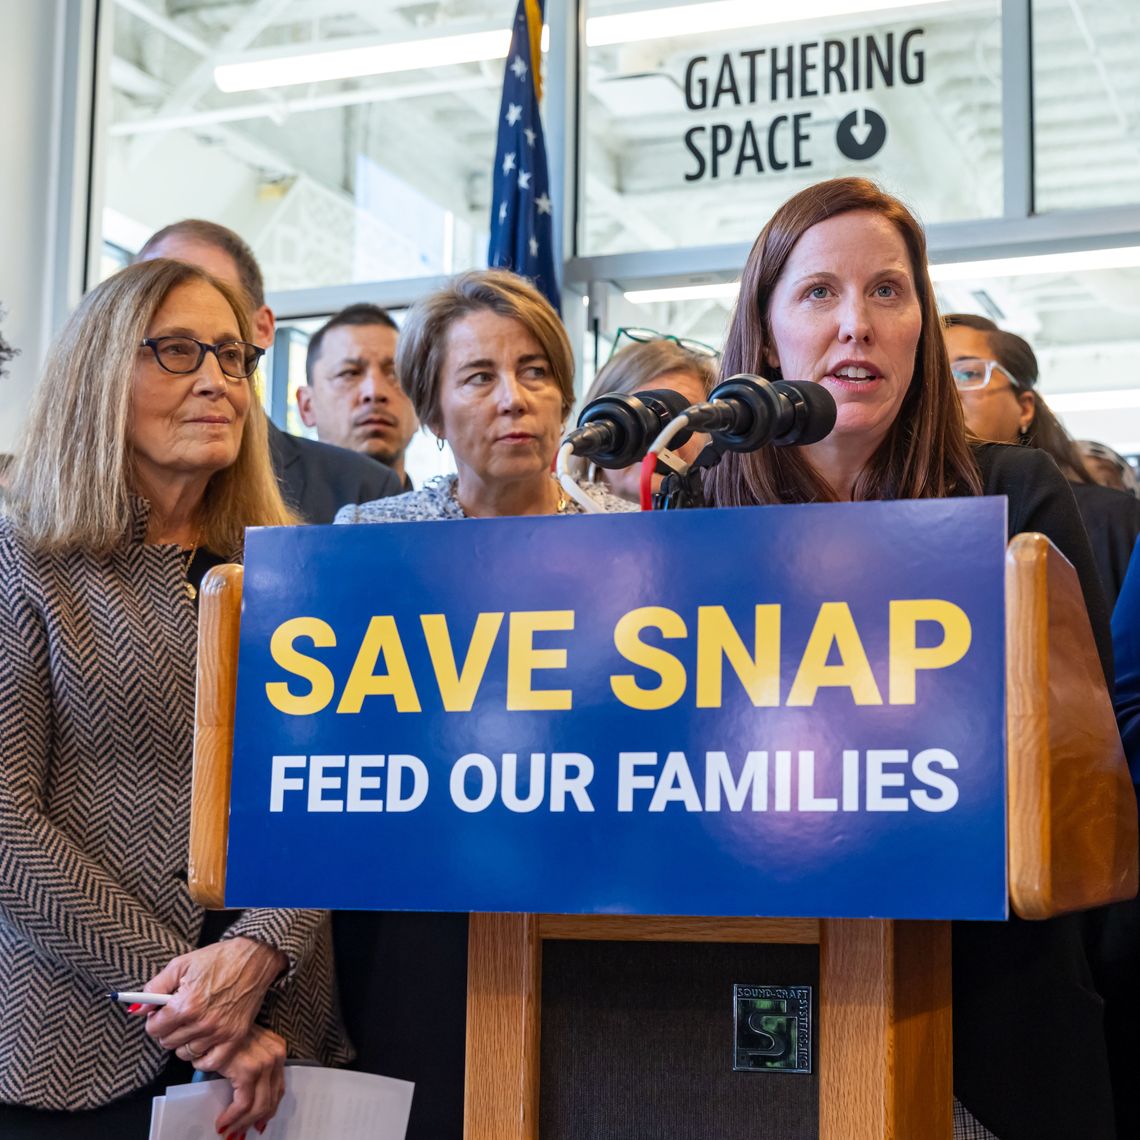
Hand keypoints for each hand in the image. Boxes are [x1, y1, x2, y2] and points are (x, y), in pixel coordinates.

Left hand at [135, 938, 286, 1065]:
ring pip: (185, 1053)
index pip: (154, 1029)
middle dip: (168, 1029)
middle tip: (179, 1014)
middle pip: (167, 1043)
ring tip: (193, 1024)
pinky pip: (209, 1062)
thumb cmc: (219, 959)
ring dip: (184, 1041)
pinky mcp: (235, 1038)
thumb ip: (155, 986)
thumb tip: (137, 1009)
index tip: (162, 1011)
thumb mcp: (181, 964)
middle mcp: (202, 1022)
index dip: (154, 1018)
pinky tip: (203, 1040)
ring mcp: (220, 1032)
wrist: (255, 958)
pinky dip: (202, 1056)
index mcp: (186, 1004)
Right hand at [210, 1025, 286, 1138]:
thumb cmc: (224, 1035)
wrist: (213, 1022)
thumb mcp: (245, 1050)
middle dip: (255, 1120)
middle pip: (271, 1099)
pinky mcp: (248, 1071)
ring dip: (242, 1123)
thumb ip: (252, 1071)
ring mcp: (264, 1063)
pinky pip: (243, 1104)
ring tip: (229, 1130)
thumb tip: (247, 1102)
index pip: (277, 1088)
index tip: (256, 1123)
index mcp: (277, 1050)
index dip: (267, 1110)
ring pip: (258, 1106)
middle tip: (239, 1131)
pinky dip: (233, 1118)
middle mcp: (275, 1056)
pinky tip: (222, 1122)